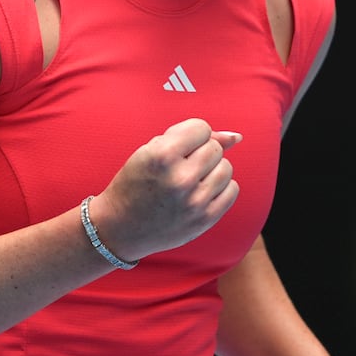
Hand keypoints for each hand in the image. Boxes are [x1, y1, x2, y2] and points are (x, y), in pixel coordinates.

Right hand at [89, 119, 242, 260]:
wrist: (119, 227)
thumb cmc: (135, 184)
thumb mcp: (151, 150)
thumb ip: (191, 137)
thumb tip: (235, 137)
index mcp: (162, 156)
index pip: (201, 128)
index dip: (190, 135)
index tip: (178, 147)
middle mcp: (181, 178)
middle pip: (214, 148)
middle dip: (200, 152)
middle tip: (181, 165)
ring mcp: (195, 201)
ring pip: (227, 168)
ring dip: (212, 169)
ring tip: (191, 179)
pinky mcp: (205, 219)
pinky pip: (232, 190)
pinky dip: (220, 188)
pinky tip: (201, 191)